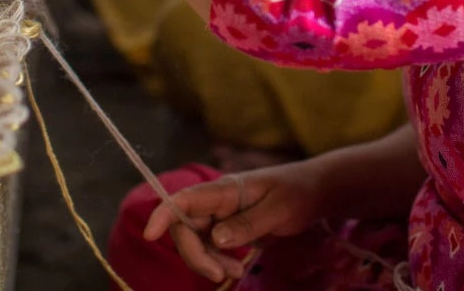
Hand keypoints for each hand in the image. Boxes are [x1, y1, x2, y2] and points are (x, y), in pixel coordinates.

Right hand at [144, 162, 326, 283]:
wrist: (314, 190)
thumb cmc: (298, 192)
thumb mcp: (278, 209)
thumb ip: (248, 223)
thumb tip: (216, 239)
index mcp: (225, 189)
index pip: (184, 199)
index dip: (163, 214)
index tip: (150, 235)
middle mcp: (216, 201)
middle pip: (186, 227)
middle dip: (196, 254)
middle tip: (220, 274)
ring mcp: (221, 214)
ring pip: (197, 241)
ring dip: (209, 261)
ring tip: (236, 272)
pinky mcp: (228, 227)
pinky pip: (211, 247)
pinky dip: (218, 261)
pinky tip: (236, 269)